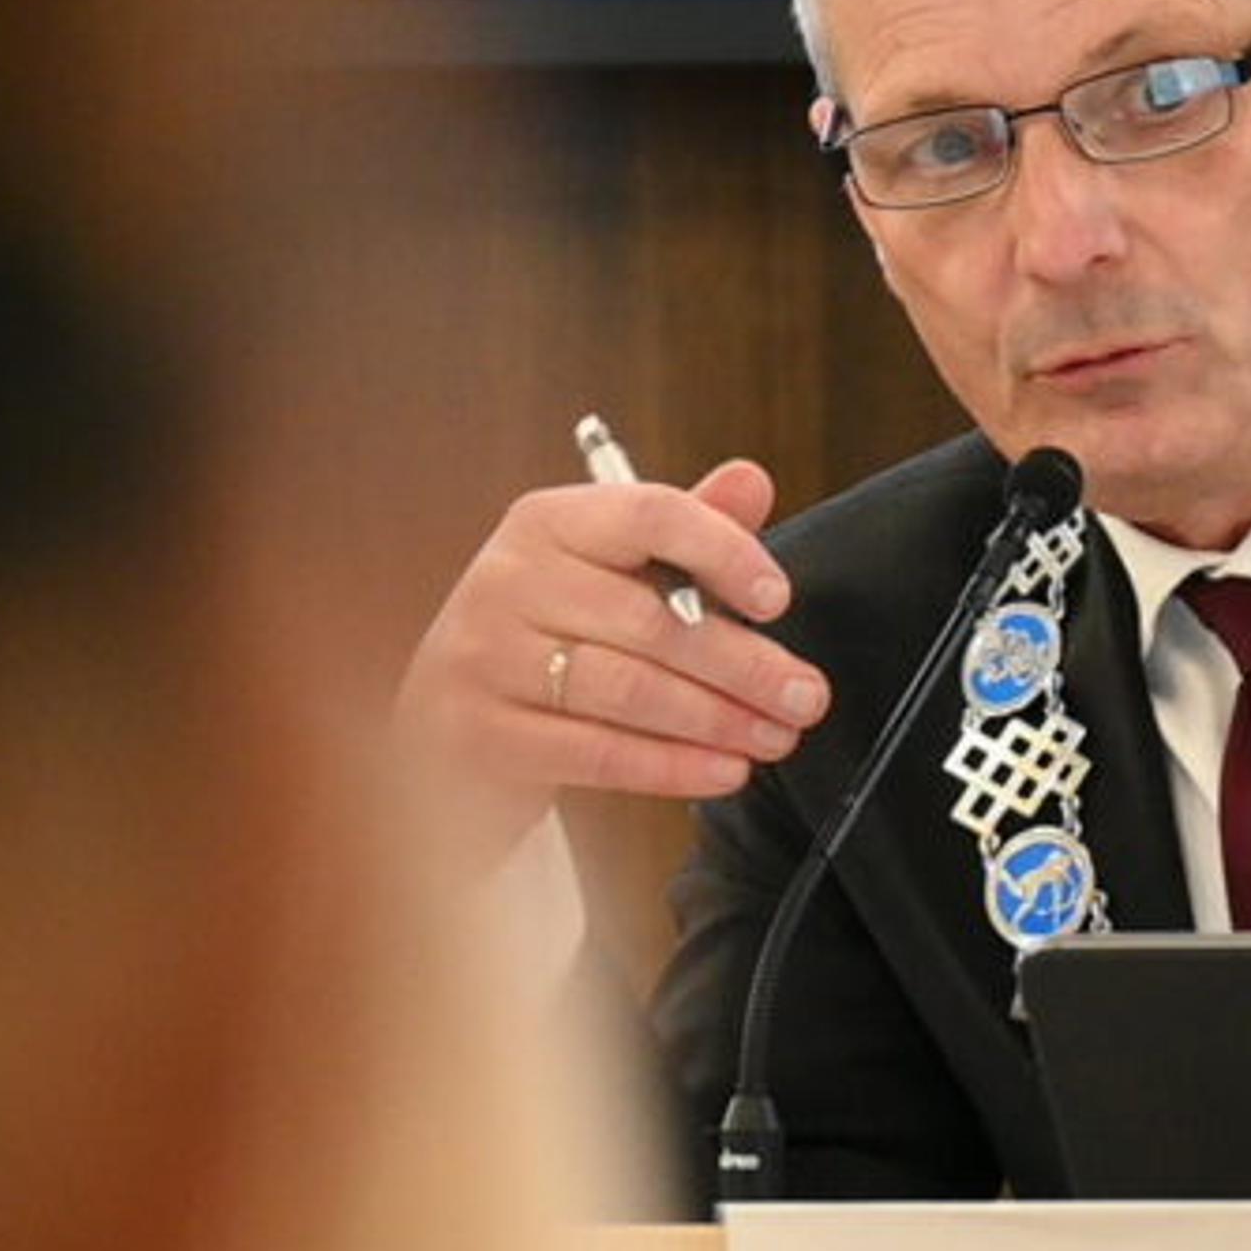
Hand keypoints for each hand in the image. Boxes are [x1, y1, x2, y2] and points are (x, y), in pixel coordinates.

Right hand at [397, 458, 833, 841]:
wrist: (446, 726)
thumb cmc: (546, 638)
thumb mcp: (610, 572)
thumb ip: (684, 528)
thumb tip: (752, 479)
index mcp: (547, 521)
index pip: (648, 514)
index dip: (723, 551)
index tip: (777, 598)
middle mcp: (508, 579)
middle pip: (650, 619)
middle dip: (744, 664)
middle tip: (805, 697)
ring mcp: (486, 658)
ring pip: (628, 691)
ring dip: (717, 719)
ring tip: (774, 737)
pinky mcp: (483, 734)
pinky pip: (597, 753)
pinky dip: (672, 766)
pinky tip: (724, 771)